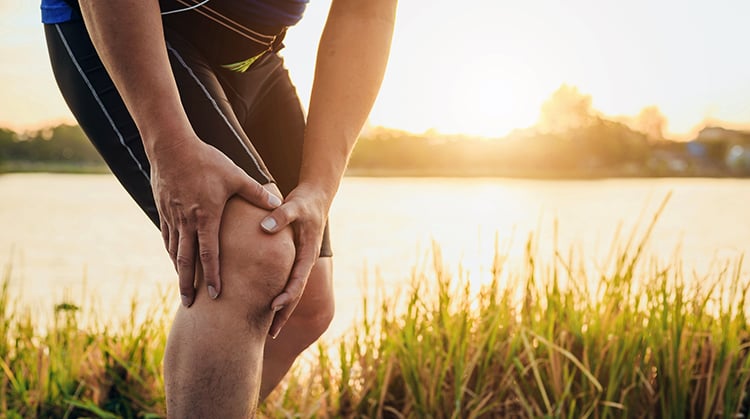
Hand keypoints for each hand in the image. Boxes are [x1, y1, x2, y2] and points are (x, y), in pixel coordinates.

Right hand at [150, 136, 281, 306]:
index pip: (210, 254)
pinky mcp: (163, 209)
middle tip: (189, 305)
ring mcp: (172, 216)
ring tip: (183, 287)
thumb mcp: (236, 175)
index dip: (212, 276)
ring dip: (178, 271)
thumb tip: (278, 204)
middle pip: (186, 261)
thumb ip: (256, 192)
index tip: (214, 295)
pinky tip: (175, 258)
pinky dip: (171, 251)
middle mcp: (187, 221)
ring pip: (174, 250)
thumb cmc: (206, 160)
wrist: (171, 145)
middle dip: (187, 285)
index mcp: (206, 217)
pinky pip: (167, 236)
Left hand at [260, 183, 329, 337]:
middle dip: (283, 314)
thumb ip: (281, 216)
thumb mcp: (295, 206)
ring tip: (268, 331)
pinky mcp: (293, 260)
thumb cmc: (304, 202)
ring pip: (290, 292)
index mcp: (307, 254)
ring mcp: (299, 263)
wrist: (316, 197)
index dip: (286, 295)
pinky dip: (277, 295)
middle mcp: (304, 262)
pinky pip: (284, 282)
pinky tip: (263, 306)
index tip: (273, 307)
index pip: (297, 280)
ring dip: (281, 311)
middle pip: (295, 294)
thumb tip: (265, 227)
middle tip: (270, 335)